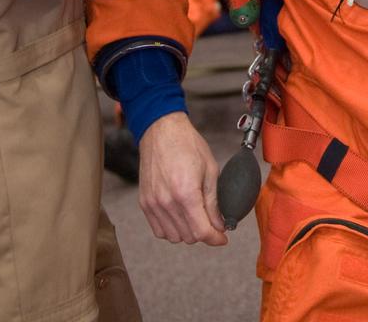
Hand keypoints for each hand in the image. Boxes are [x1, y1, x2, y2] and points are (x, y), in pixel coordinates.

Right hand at [138, 112, 228, 245]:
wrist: (162, 130)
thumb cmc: (188, 144)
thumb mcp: (210, 169)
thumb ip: (214, 202)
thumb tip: (220, 224)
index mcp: (185, 193)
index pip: (201, 232)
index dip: (215, 238)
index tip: (223, 238)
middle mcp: (166, 202)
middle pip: (188, 237)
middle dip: (203, 232)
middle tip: (211, 220)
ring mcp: (153, 204)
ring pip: (173, 237)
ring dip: (187, 232)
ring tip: (195, 216)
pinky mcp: (145, 203)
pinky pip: (159, 230)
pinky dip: (171, 229)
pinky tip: (180, 215)